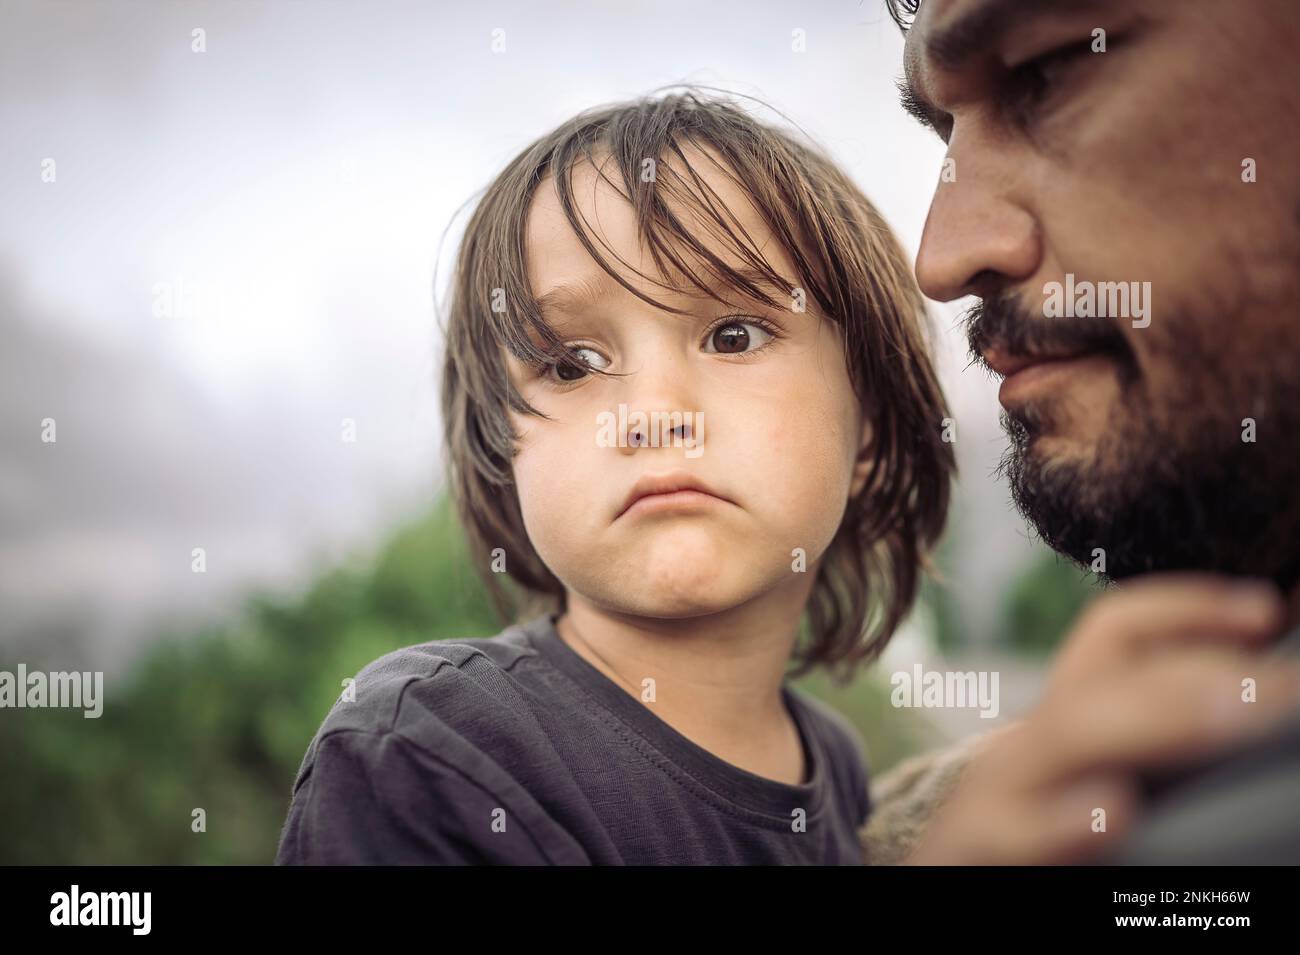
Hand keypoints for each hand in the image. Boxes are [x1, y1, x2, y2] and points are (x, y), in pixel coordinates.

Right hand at [905, 574, 1299, 864]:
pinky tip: (1113, 811)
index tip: (1265, 607)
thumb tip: (1252, 688)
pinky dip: (1064, 820)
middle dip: (1195, 667)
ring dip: (1157, 716)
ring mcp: (1001, 793)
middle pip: (1105, 677)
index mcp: (1063, 718)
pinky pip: (1017, 831)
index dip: (1187, 606)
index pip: (1116, 631)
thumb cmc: (1028, 834)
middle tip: (1276, 681)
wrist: (943, 882)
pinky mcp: (981, 847)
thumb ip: (1150, 736)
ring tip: (1233, 713)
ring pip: (1068, 733)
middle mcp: (1030, 743)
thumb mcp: (1087, 774)